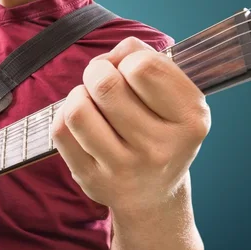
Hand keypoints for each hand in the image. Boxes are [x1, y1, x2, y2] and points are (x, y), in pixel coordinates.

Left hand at [52, 37, 210, 212]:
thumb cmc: (161, 135)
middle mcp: (158, 148)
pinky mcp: (91, 179)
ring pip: (78, 110)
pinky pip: (61, 132)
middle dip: (96, 71)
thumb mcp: (176, 100)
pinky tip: (79, 121)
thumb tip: (113, 53)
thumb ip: (150, 61)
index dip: (127, 59)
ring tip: (88, 100)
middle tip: (100, 79)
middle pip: (105, 85)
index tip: (128, 70)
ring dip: (78, 94)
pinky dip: (64, 116)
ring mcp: (122, 168)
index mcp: (188, 120)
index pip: (143, 67)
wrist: (152, 196)